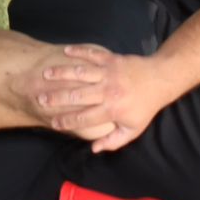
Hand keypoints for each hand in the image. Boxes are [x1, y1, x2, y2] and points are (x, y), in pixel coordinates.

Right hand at [7, 44, 164, 150]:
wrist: (160, 80)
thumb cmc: (144, 107)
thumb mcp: (132, 130)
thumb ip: (113, 141)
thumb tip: (93, 149)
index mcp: (112, 110)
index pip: (85, 118)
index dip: (67, 121)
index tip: (53, 123)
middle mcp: (108, 92)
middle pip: (77, 95)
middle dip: (57, 97)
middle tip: (40, 99)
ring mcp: (109, 73)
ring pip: (81, 73)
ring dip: (62, 73)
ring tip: (45, 74)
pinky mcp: (111, 59)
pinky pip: (92, 54)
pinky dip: (78, 52)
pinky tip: (64, 51)